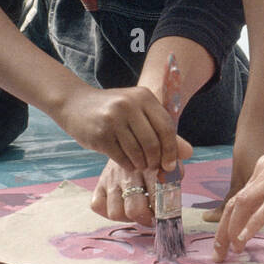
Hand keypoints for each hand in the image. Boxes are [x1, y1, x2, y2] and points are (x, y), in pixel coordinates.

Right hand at [58, 85, 182, 172]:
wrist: (75, 103)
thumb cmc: (113, 110)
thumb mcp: (138, 111)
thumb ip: (162, 129)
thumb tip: (189, 153)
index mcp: (143, 96)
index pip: (166, 127)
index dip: (171, 149)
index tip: (170, 165)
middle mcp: (129, 105)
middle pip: (153, 143)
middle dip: (155, 161)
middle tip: (152, 167)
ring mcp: (113, 119)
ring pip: (138, 153)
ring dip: (141, 164)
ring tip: (139, 164)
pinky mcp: (100, 135)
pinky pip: (122, 158)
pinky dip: (128, 165)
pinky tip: (126, 162)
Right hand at [89, 141, 192, 225]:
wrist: (128, 133)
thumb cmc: (151, 146)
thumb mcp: (166, 143)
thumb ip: (177, 149)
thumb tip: (188, 152)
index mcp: (147, 163)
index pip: (157, 193)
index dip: (164, 210)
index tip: (169, 213)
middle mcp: (127, 172)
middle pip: (134, 209)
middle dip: (147, 218)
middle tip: (154, 216)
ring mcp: (111, 179)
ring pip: (116, 212)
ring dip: (129, 217)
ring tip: (139, 211)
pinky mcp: (99, 184)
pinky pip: (98, 205)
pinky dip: (108, 211)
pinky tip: (121, 206)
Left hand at [213, 74, 263, 260]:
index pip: (242, 197)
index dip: (231, 220)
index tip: (226, 241)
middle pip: (237, 203)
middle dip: (224, 230)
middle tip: (220, 254)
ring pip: (246, 204)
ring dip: (234, 230)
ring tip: (229, 251)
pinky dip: (253, 223)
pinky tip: (244, 237)